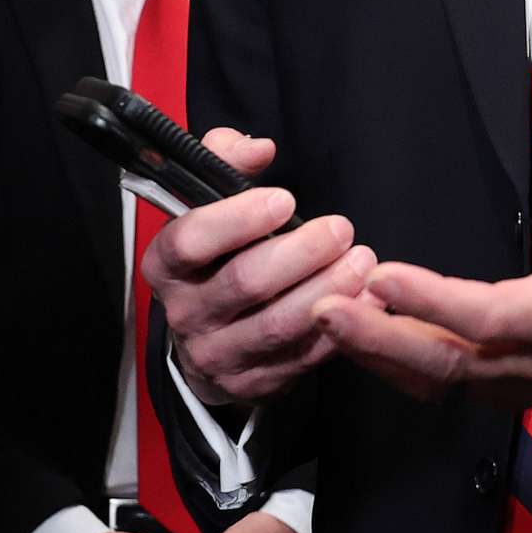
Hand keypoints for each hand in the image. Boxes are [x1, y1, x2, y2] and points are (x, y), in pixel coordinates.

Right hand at [142, 129, 377, 405]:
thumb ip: (226, 162)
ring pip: (277, 325)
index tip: (286, 200)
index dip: (238, 219)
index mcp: (165, 264)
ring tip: (362, 261)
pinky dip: (339, 329)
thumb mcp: (210, 204)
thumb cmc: (217, 256)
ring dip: (327, 290)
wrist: (211, 336)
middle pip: (244, 282)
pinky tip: (366, 301)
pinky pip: (300, 359)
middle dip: (301, 253)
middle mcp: (184, 312)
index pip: (190, 240)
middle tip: (341, 229)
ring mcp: (215, 354)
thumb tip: (258, 149)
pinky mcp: (250, 383)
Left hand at [312, 108, 531, 409]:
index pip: (487, 317)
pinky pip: (441, 383)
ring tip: (324, 318)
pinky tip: (361, 336)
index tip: (381, 274)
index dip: (431, 299)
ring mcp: (517, 384)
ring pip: (434, 379)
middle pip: (443, 362)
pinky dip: (396, 364)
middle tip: (322, 309)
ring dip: (377, 353)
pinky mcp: (505, 389)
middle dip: (377, 340)